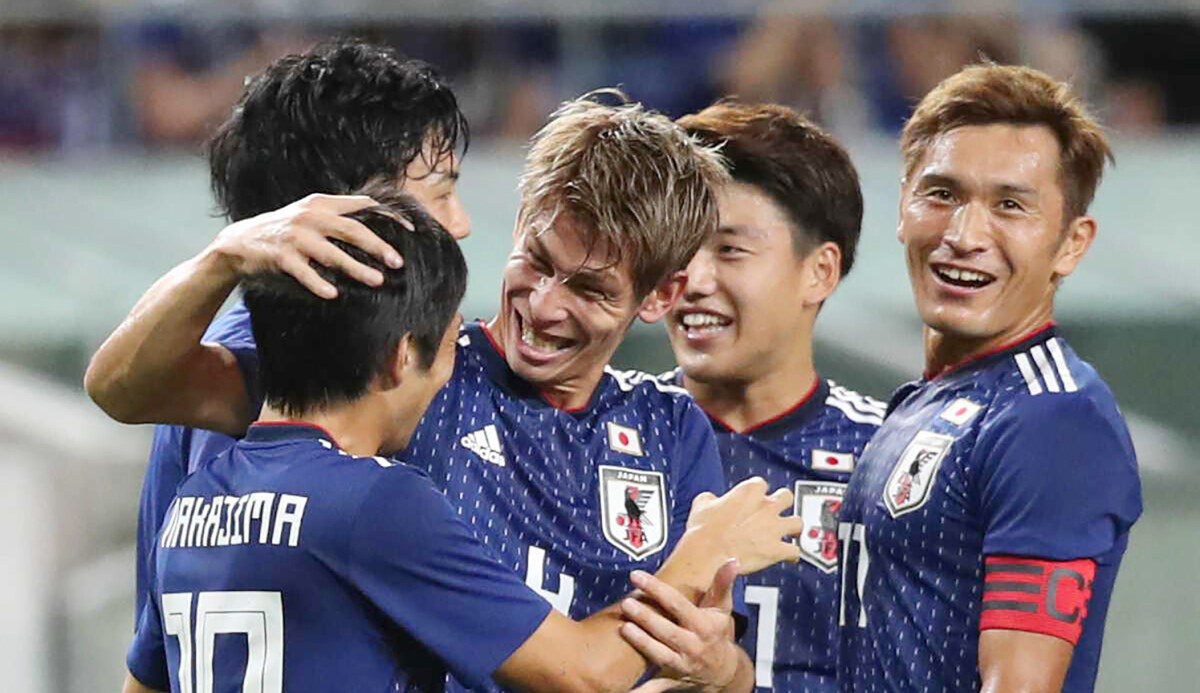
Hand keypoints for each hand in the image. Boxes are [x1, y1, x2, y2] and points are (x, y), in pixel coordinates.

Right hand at [208, 193, 404, 297]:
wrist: (239, 243)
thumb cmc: (285, 234)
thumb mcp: (311, 219)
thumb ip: (339, 221)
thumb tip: (378, 235)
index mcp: (322, 203)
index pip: (361, 205)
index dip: (387, 215)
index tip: (410, 230)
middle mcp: (310, 215)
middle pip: (351, 229)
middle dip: (377, 245)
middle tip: (398, 262)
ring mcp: (294, 235)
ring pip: (331, 252)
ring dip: (356, 268)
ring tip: (376, 280)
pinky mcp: (279, 255)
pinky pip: (303, 271)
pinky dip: (317, 283)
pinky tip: (332, 293)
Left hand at [620, 560, 742, 692]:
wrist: (724, 672)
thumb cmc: (718, 633)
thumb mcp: (722, 609)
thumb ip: (722, 584)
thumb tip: (731, 561)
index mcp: (703, 626)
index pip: (678, 604)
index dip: (657, 589)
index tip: (637, 575)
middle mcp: (692, 646)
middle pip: (667, 631)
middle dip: (646, 618)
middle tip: (627, 602)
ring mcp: (681, 665)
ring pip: (659, 654)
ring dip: (641, 642)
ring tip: (623, 626)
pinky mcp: (671, 680)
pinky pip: (655, 687)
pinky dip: (641, 691)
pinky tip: (626, 690)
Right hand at [685, 477, 802, 574]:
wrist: (708, 554)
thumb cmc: (704, 531)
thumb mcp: (701, 504)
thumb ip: (711, 498)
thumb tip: (711, 500)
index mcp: (749, 492)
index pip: (760, 484)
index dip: (756, 492)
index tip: (751, 499)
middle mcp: (766, 507)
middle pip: (786, 497)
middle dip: (783, 503)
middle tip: (777, 510)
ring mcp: (774, 528)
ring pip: (798, 523)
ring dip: (794, 528)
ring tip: (791, 532)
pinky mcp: (776, 550)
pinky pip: (795, 551)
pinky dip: (793, 555)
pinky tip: (789, 556)